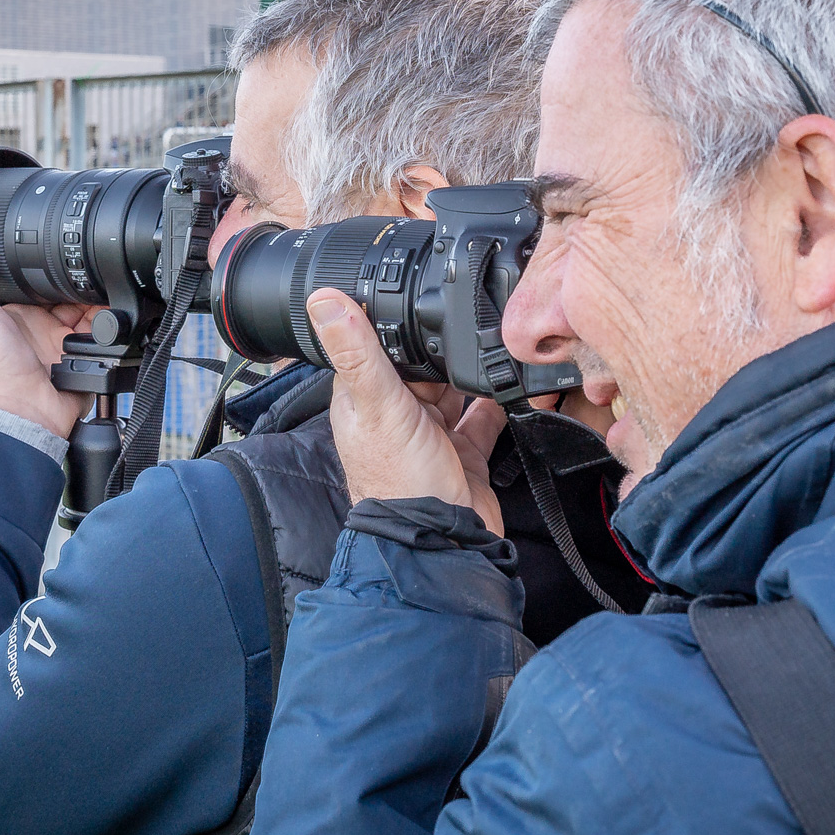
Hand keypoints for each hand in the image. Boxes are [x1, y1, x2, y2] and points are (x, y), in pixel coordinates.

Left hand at [0, 236, 98, 438]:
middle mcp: (45, 324)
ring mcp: (68, 340)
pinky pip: (109, 334)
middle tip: (88, 273)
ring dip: (100, 301)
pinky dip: (113, 324)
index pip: (43, 278)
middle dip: (83, 281)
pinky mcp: (88, 355)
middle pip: (73, 291)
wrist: (24, 408)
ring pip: (95, 309)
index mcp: (20, 311)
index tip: (63, 248)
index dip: (54, 264)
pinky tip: (110, 317)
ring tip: (101, 295)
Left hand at [306, 288, 505, 534]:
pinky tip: (512, 382)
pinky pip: (482, 418)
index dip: (394, 324)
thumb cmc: (400, 481)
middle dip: (441, 346)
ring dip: (470, 372)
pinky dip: (497, 401)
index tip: (417, 293)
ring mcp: (431, 435)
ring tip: (494, 343)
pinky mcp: (464, 453)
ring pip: (452, 389)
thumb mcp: (379, 405)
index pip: (374, 348)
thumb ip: (358, 352)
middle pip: (420, 365)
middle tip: (469, 315)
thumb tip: (323, 299)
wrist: (443, 541)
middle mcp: (396, 415)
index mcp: (364, 401)